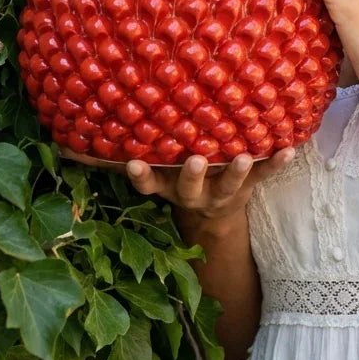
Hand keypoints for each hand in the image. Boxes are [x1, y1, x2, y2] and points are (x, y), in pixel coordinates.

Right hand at [59, 145, 295, 229]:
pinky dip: (276, 163)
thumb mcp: (154, 176)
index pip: (148, 183)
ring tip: (241, 155)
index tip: (133, 163)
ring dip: (234, 170)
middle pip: (188, 185)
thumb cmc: (178, 180)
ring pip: (228, 185)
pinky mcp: (248, 187)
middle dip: (190, 173)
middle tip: (194, 158)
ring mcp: (222, 192)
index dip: (141, 175)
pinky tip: (289, 148)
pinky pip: (263, 176)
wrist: (215, 220)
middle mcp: (192, 192)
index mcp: (168, 188)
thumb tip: (69, 139)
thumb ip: (123, 158)